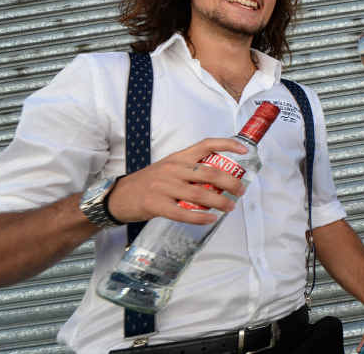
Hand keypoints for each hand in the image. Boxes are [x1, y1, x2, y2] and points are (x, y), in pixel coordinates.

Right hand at [107, 138, 247, 224]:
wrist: (118, 196)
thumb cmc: (149, 182)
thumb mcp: (169, 167)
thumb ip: (191, 170)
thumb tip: (220, 180)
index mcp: (178, 157)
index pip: (206, 144)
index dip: (227, 145)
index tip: (244, 151)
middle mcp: (173, 169)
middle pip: (210, 173)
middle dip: (231, 183)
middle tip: (241, 191)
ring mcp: (164, 187)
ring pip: (200, 194)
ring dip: (220, 202)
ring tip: (230, 206)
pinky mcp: (156, 205)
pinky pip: (183, 213)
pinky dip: (200, 217)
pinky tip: (211, 219)